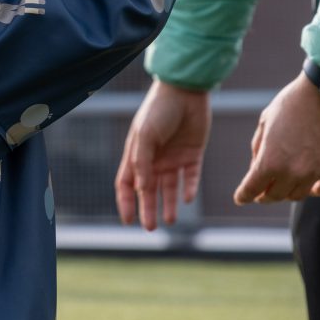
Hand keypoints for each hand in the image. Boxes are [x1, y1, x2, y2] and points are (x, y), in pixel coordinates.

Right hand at [115, 79, 210, 230]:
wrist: (186, 91)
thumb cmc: (159, 109)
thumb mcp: (145, 135)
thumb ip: (141, 162)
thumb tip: (140, 189)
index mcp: (137, 154)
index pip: (127, 184)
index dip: (126, 202)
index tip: (128, 221)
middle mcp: (154, 159)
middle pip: (149, 191)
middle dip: (148, 209)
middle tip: (150, 228)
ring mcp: (173, 158)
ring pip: (170, 188)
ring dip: (169, 204)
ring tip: (170, 220)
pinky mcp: (193, 154)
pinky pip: (190, 177)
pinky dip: (188, 188)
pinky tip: (187, 199)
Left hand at [234, 73, 319, 204]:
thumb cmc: (292, 103)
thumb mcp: (265, 121)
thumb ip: (258, 147)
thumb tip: (256, 167)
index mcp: (269, 160)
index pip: (251, 189)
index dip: (244, 196)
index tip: (241, 198)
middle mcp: (291, 172)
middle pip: (274, 196)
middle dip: (265, 195)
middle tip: (263, 192)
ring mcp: (314, 172)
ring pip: (297, 195)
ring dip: (288, 191)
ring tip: (285, 183)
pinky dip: (314, 190)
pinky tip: (310, 185)